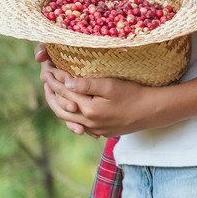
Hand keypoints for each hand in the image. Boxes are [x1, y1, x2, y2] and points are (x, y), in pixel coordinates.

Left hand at [37, 52, 156, 137]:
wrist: (151, 111)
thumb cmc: (133, 94)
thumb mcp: (111, 85)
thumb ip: (87, 84)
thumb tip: (66, 82)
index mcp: (89, 110)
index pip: (64, 92)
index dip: (53, 79)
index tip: (46, 67)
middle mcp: (89, 123)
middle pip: (60, 109)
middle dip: (50, 93)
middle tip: (44, 79)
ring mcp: (95, 129)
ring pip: (68, 119)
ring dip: (58, 105)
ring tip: (53, 93)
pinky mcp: (101, 131)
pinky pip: (79, 124)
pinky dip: (71, 114)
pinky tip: (71, 107)